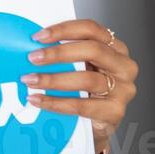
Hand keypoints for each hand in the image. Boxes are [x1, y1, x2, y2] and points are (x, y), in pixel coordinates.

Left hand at [22, 18, 137, 153]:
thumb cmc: (86, 90)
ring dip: (53, 79)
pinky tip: (38, 100)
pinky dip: (56, 102)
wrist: (95, 123)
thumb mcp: (79, 66)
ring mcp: (123, 89)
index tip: (38, 37)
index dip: (64, 30)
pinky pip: (82, 105)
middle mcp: (124, 66)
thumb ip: (65, 53)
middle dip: (58, 53)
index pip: (92, 29)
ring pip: (87, 79)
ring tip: (30, 80)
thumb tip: (33, 45)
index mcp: (115, 48)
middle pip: (93, 50)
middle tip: (33, 58)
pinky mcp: (115, 111)